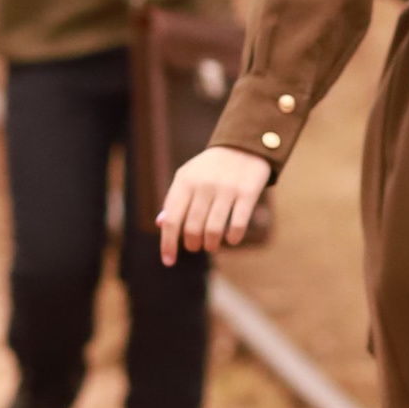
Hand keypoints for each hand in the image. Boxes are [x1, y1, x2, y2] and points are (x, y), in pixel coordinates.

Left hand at [159, 145, 271, 261]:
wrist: (244, 146)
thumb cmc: (210, 168)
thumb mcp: (188, 177)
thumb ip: (174, 199)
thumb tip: (161, 224)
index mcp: (185, 181)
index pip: (172, 220)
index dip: (168, 244)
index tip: (169, 261)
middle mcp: (204, 185)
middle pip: (192, 228)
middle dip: (192, 244)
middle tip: (195, 247)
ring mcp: (226, 189)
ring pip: (213, 230)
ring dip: (211, 244)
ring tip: (211, 246)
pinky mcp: (247, 192)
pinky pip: (238, 224)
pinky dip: (233, 237)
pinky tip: (231, 239)